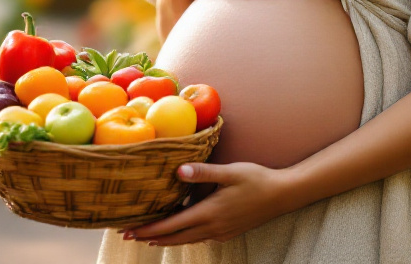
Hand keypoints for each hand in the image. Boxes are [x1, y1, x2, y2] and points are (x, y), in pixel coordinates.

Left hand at [120, 162, 292, 245]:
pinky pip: (199, 237)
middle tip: (128, 235)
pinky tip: (179, 230)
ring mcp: (221, 232)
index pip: (172, 225)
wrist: (282, 195)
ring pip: (187, 239)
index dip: (149, 229)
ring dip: (166, 238)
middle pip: (175, 237)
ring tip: (147, 236)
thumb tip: (178, 170)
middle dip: (150, 236)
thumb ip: (203, 172)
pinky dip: (183, 236)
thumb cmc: (256, 180)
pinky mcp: (227, 232)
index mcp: (210, 213)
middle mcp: (213, 227)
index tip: (129, 230)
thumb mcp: (230, 172)